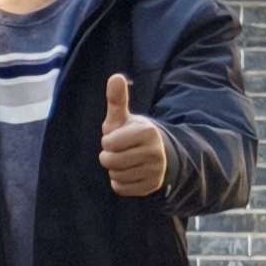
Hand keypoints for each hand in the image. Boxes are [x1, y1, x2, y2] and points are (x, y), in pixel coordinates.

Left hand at [100, 74, 168, 198]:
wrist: (157, 154)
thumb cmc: (131, 134)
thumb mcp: (123, 118)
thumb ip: (117, 99)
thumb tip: (115, 77)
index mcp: (147, 132)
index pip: (109, 143)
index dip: (108, 142)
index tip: (118, 139)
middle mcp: (155, 152)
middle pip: (110, 161)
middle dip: (109, 156)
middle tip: (120, 151)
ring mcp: (156, 171)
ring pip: (115, 176)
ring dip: (114, 170)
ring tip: (126, 161)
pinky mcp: (152, 186)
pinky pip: (121, 188)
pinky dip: (120, 182)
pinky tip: (129, 173)